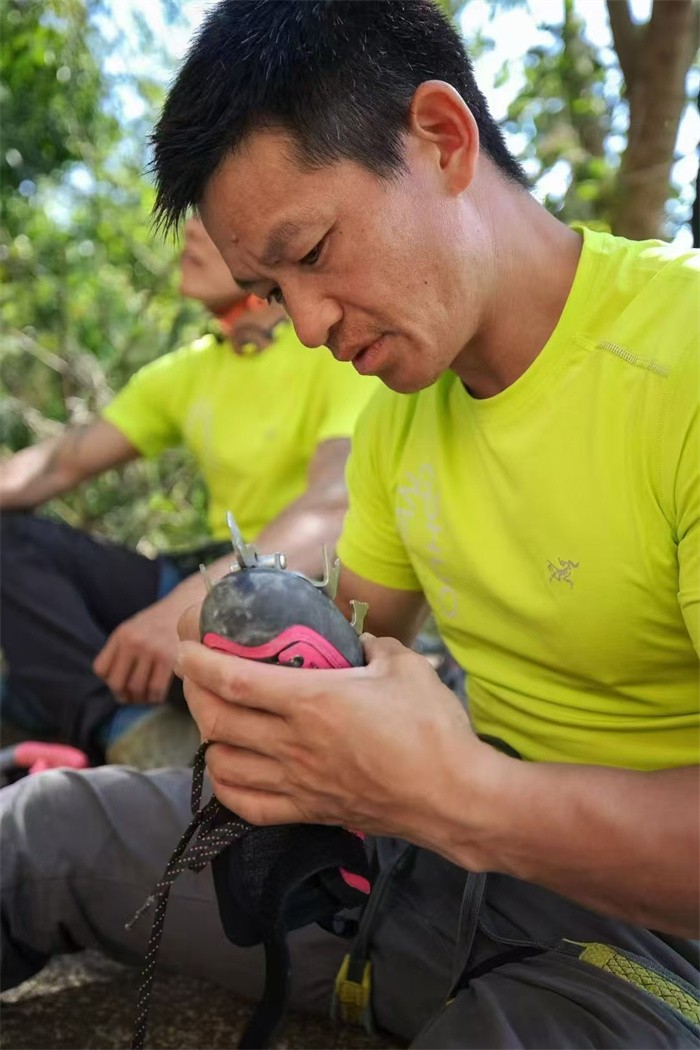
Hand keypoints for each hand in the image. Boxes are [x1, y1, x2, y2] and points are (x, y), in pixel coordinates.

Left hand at [93, 597, 182, 703]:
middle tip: (130, 697)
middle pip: (116, 683)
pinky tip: (157, 695)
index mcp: (121, 635)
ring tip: (144, 696)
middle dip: (122, 695)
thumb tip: (113, 683)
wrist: (185, 609)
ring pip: (137, 689)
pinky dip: (155, 698)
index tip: (119, 682)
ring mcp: (152, 650)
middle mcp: (134, 642)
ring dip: (140, 699)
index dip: (107, 681)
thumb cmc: (157, 623)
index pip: (100, 669)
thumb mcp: (132, 629)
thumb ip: (119, 651)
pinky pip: (156, 689)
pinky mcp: (170, 659)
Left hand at [176, 613, 502, 858]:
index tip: (185, 645)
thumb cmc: (433, 729)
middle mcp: (294, 743)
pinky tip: (231, 770)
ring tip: (214, 720)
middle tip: (199, 677)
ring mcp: (298, 781)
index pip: (234, 679)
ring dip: (208, 739)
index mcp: (312, 701)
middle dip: (196, 695)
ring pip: (223, 764)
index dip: (199, 661)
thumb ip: (375, 645)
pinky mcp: (309, 810)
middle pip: (217, 721)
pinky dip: (228, 786)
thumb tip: (360, 639)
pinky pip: (248, 806)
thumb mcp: (405, 666)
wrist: (453, 797)